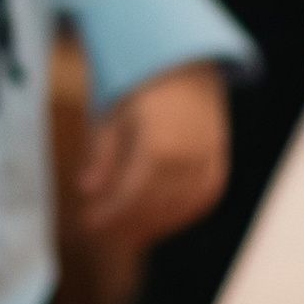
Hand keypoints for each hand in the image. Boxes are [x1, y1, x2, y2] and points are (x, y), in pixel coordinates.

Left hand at [75, 62, 230, 246]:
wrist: (187, 67)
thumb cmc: (142, 89)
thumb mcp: (112, 115)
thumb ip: (102, 155)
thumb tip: (85, 190)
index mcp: (158, 147)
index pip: (130, 196)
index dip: (109, 215)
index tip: (87, 224)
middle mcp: (187, 160)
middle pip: (153, 208)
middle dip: (125, 225)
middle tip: (100, 234)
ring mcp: (207, 164)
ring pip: (179, 209)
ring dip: (151, 227)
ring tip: (125, 236)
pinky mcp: (219, 166)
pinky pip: (201, 201)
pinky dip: (179, 216)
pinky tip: (158, 223)